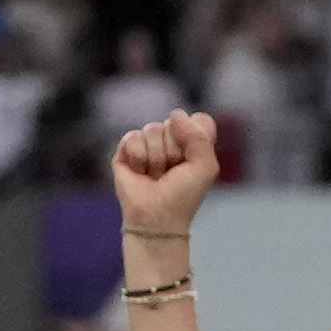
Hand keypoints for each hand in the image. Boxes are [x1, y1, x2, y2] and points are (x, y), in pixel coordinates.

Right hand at [106, 107, 220, 247]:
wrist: (157, 216)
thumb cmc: (183, 195)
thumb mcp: (205, 166)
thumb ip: (199, 136)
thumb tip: (175, 114)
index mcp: (193, 142)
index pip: (198, 119)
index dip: (196, 134)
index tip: (193, 157)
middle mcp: (171, 139)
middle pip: (174, 122)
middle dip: (174, 149)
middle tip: (172, 171)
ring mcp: (148, 143)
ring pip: (152, 129)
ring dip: (156, 157)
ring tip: (156, 175)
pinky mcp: (126, 149)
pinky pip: (132, 137)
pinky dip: (138, 158)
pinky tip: (140, 172)